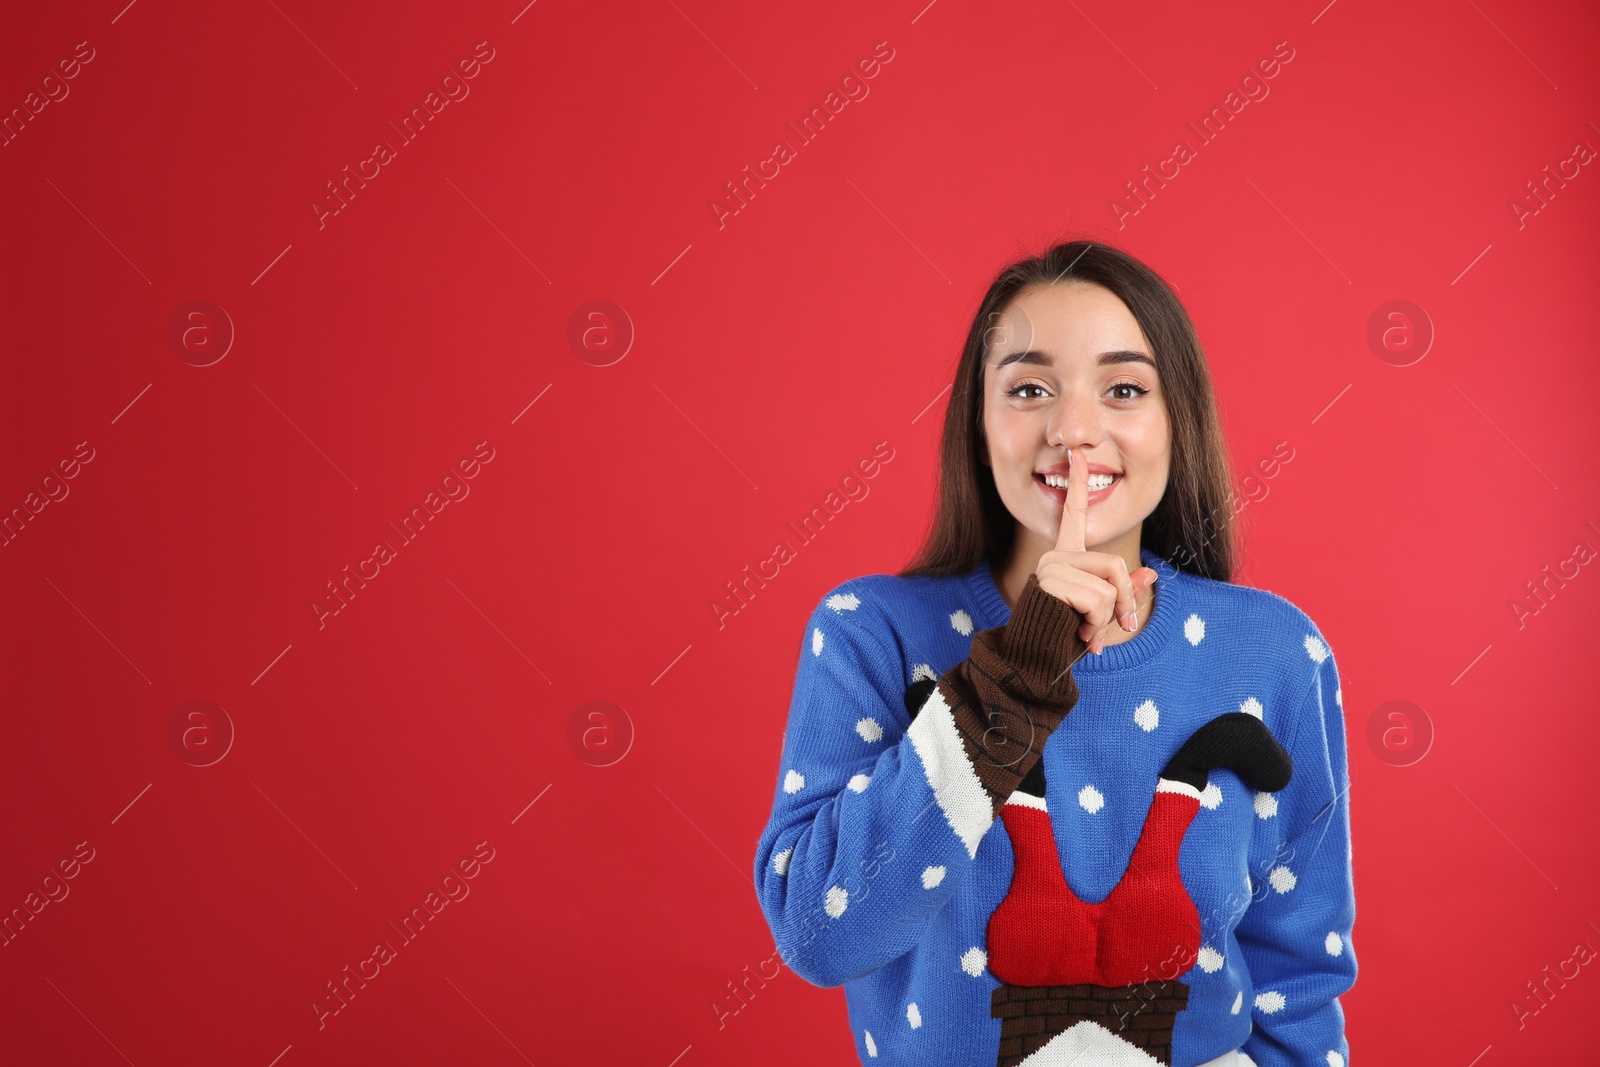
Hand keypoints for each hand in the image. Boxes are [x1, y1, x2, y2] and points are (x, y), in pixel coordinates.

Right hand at [1034, 447, 1158, 654]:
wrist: (1034, 659)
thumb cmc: (1064, 635)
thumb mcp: (1101, 612)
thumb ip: (1124, 591)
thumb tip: (1153, 574)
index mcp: (1066, 556)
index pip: (1074, 513)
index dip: (1078, 482)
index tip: (1078, 453)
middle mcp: (1056, 556)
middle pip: (1114, 566)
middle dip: (1122, 601)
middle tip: (1110, 626)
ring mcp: (1051, 567)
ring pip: (1108, 586)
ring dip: (1106, 619)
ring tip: (1085, 631)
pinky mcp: (1051, 581)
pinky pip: (1098, 600)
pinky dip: (1096, 625)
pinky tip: (1078, 632)